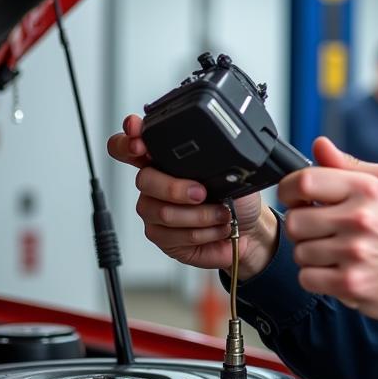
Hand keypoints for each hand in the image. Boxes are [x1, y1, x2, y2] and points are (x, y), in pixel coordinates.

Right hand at [106, 114, 278, 277]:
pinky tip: (216, 229)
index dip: (128, 142)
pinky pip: (174, 235)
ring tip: (222, 214)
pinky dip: (203, 233)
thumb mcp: (232, 171)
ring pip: (163, 212)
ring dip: (201, 215)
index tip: (139, 144)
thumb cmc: (237, 198)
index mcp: (166, 160)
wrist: (250, 229)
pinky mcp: (162, 236)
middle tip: (202, 193)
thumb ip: (211, 160)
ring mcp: (155, 211)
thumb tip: (206, 157)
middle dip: (176, 188)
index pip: (131, 146)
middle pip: (144, 180)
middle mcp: (155, 184)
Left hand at [278, 137, 377, 322]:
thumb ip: (349, 165)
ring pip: (300, 252)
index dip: (288, 188)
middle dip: (301, 224)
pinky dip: (316, 276)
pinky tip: (335, 269)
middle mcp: (360, 219)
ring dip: (310, 252)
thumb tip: (319, 145)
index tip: (292, 196)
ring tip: (333, 250)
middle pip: (296, 220)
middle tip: (317, 228)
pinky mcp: (351, 284)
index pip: (305, 181)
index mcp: (366, 190)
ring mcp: (355, 254)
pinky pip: (308, 278)